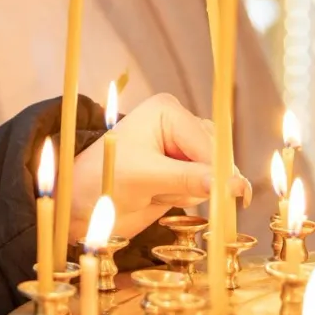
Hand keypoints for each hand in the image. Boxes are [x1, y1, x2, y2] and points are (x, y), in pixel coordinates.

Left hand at [69, 93, 251, 242]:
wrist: (80, 203)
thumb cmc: (102, 180)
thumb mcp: (145, 178)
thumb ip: (189, 179)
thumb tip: (234, 185)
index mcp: (168, 111)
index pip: (210, 143)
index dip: (218, 172)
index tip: (230, 196)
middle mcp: (179, 123)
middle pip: (217, 157)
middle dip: (198, 182)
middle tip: (163, 190)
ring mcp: (182, 147)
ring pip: (213, 175)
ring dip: (190, 191)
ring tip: (155, 190)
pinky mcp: (181, 169)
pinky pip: (204, 187)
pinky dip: (187, 197)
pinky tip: (161, 196)